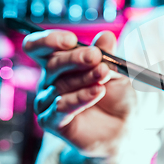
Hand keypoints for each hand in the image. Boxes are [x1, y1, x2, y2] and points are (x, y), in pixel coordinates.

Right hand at [24, 30, 135, 158]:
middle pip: (52, 64)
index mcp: (60, 64)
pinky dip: (80, 97)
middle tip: (95, 56)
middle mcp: (49, 81)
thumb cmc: (116, 96)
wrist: (124, 127)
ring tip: (104, 74)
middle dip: (75, 58)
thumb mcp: (116, 72)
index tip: (71, 39)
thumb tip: (105, 36)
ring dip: (84, 78)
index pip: (40, 47)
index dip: (49, 40)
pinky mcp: (51, 122)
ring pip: (60, 85)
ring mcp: (47, 103)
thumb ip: (108, 56)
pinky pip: (61, 107)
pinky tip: (97, 91)